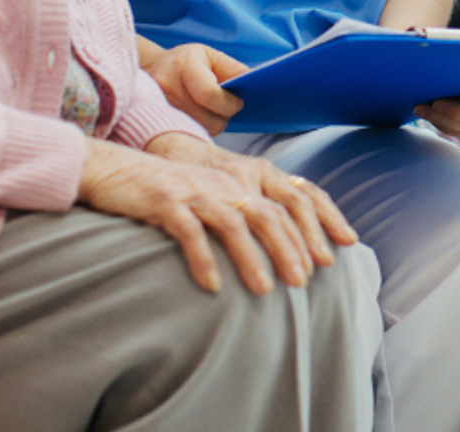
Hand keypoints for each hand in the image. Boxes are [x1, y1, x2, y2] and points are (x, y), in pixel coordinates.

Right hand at [79, 137, 340, 294]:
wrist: (116, 169)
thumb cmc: (171, 188)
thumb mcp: (216, 191)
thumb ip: (246, 207)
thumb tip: (281, 239)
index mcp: (246, 176)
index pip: (296, 196)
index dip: (323, 220)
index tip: (343, 248)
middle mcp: (228, 180)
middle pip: (271, 214)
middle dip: (292, 247)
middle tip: (304, 280)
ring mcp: (198, 190)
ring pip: (236, 224)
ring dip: (253, 259)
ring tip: (266, 289)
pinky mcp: (167, 202)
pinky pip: (190, 233)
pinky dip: (203, 259)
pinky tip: (211, 286)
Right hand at [139, 40, 246, 134]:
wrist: (151, 68)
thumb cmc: (187, 62)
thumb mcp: (211, 56)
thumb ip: (232, 69)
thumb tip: (250, 82)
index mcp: (183, 66)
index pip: (208, 94)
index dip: (228, 103)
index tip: (238, 103)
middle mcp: (165, 86)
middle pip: (204, 118)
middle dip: (222, 117)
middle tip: (225, 109)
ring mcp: (155, 106)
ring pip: (195, 131)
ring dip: (210, 125)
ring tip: (209, 112)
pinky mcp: (150, 121)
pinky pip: (182, 136)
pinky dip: (196, 130)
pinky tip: (197, 118)